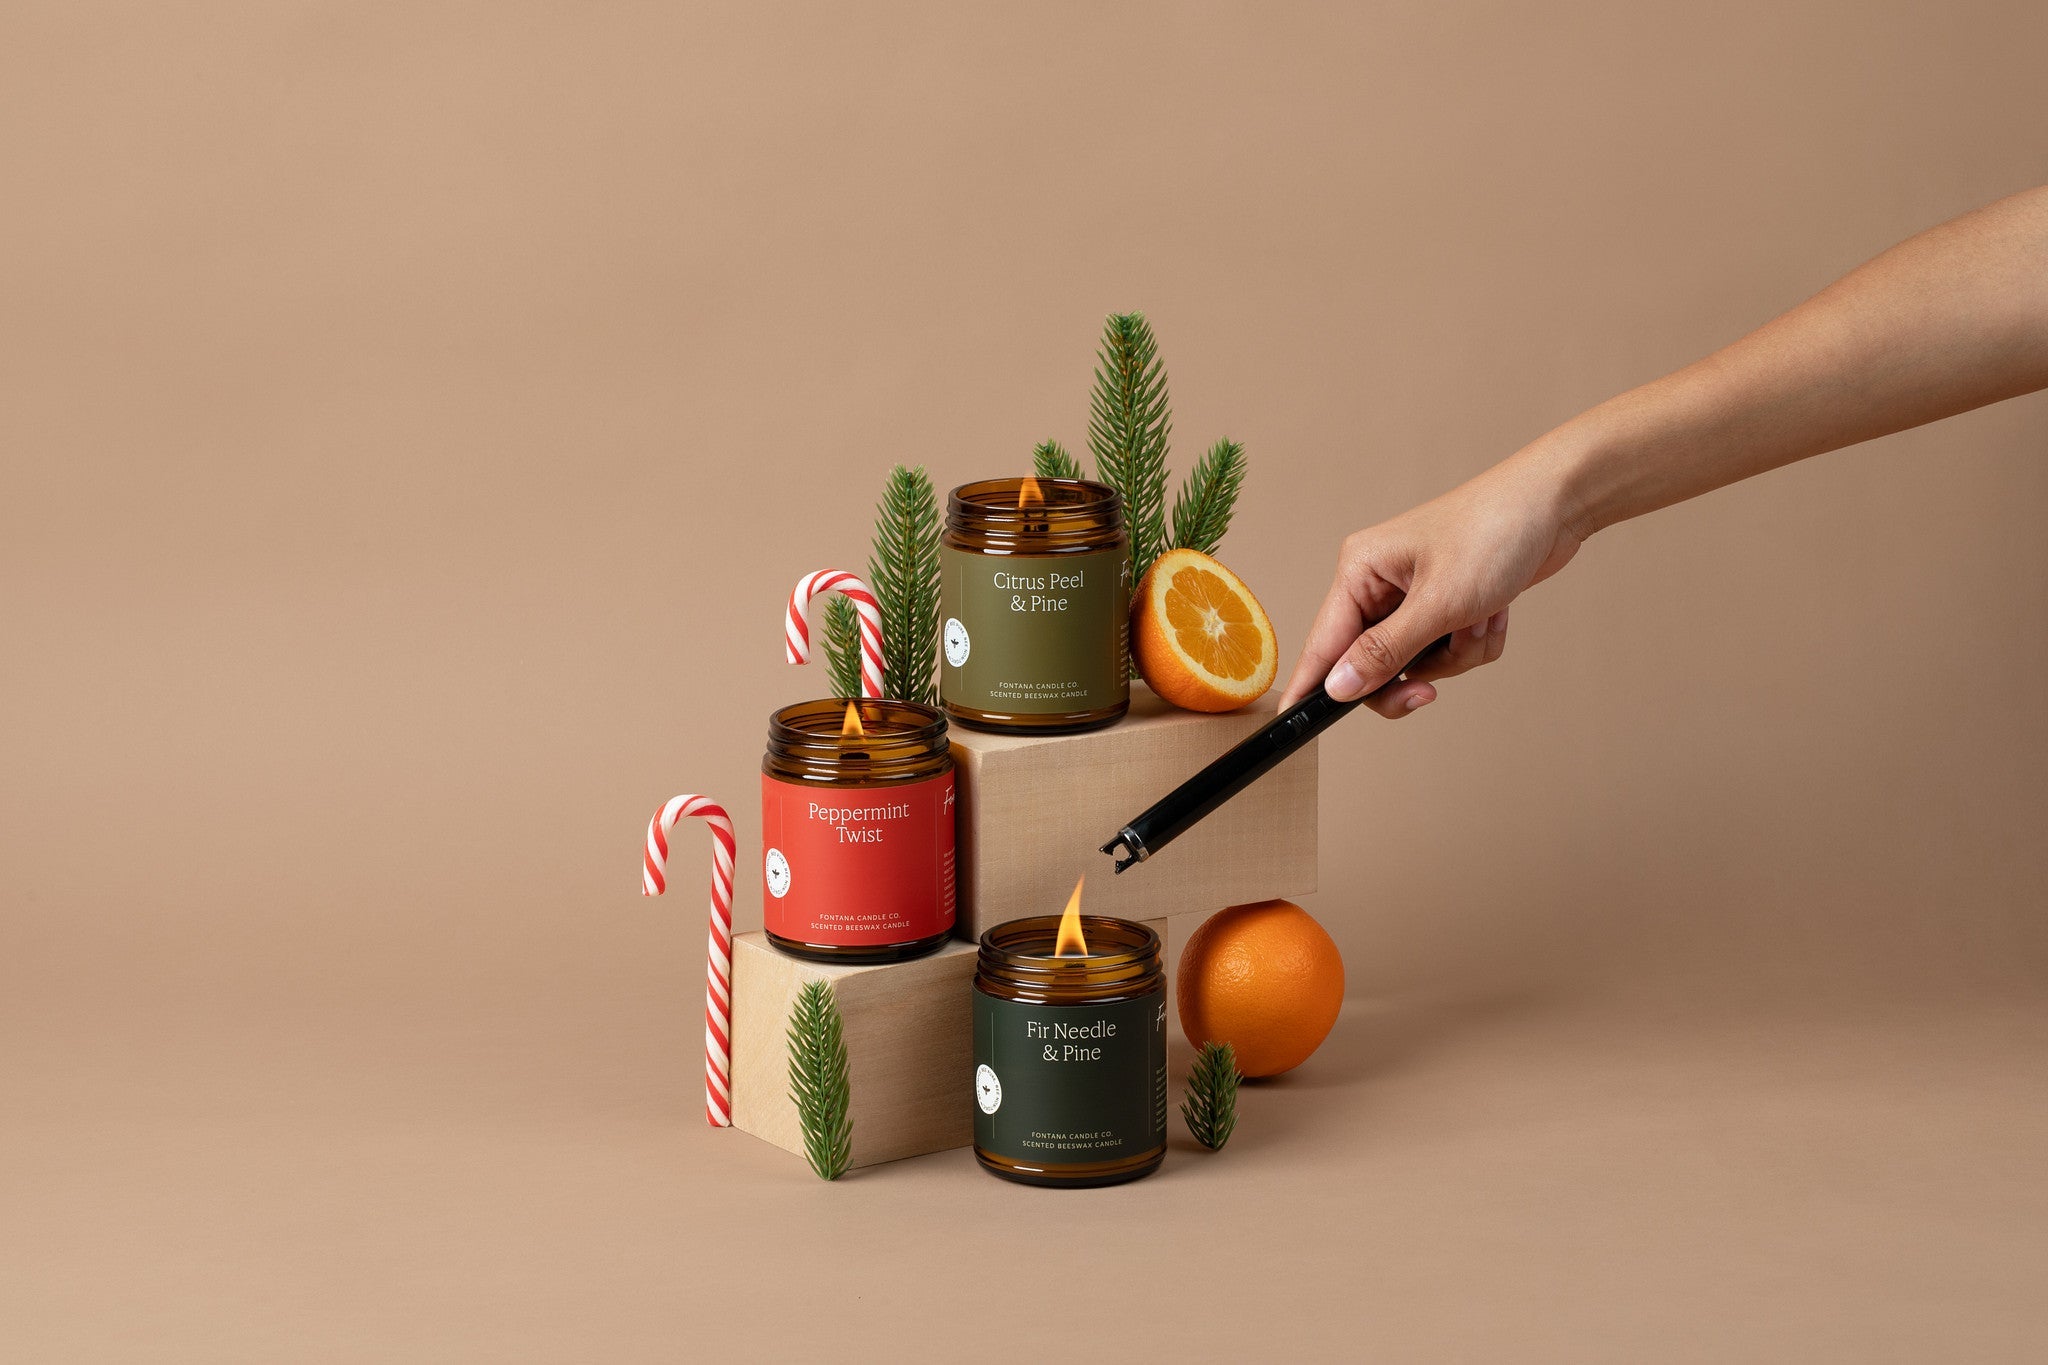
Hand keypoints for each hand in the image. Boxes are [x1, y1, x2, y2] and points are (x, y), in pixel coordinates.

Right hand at [1278, 457, 1583, 715]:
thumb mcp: (1438, 602)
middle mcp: (1378, 583)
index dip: (1311, 686)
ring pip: (1417, 663)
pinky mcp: (1445, 604)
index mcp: (1360, 570)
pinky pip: (1448, 651)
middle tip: (1430, 692)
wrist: (1556, 504)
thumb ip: (1385, 651)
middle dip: (1411, 674)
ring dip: (1456, 653)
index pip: (1323, 641)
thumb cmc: (1494, 533)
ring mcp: (1413, 595)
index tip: (1295, 722)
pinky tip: (1496, 611)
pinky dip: (1475, 641)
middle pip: (1371, 663)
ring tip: (1482, 618)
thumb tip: (1338, 687)